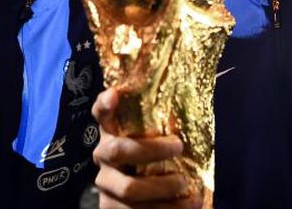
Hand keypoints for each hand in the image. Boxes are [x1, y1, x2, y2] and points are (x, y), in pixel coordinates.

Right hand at [91, 88, 203, 208]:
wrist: (142, 205)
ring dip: (162, 186)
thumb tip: (190, 112)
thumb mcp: (155, 145)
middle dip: (151, 149)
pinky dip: (169, 208)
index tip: (114, 95)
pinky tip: (188, 202)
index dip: (104, 104)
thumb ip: (162, 131)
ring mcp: (106, 185)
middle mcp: (104, 157)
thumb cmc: (154, 166)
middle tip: (178, 146)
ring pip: (129, 188)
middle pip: (117, 150)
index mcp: (112, 135)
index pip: (101, 114)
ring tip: (184, 184)